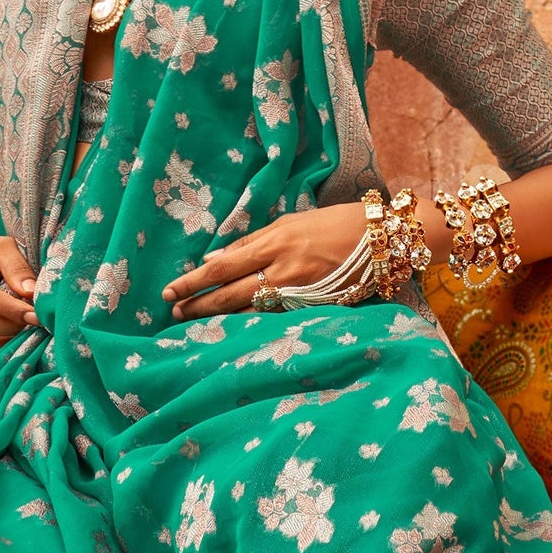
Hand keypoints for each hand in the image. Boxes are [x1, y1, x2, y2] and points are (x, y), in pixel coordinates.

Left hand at [162, 203, 364, 320]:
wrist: (381, 239)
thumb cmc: (333, 224)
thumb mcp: (289, 223)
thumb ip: (251, 242)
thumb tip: (214, 258)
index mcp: (275, 243)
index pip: (223, 267)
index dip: (193, 282)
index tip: (170, 291)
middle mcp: (283, 270)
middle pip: (229, 294)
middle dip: (198, 305)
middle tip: (174, 312)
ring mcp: (299, 293)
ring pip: (248, 312)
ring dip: (218, 319)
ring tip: (193, 323)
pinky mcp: (312, 308)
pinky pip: (273, 319)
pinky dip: (248, 324)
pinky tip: (231, 329)